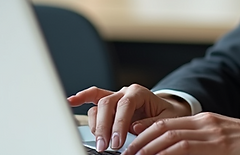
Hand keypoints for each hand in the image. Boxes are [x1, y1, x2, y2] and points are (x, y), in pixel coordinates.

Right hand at [68, 85, 191, 150]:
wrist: (167, 109)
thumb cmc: (167, 114)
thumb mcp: (167, 119)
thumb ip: (152, 123)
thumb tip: (135, 127)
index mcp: (139, 93)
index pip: (125, 105)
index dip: (119, 124)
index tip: (117, 142)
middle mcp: (125, 92)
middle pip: (107, 104)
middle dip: (104, 127)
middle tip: (105, 146)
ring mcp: (115, 96)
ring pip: (98, 105)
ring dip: (95, 125)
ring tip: (99, 142)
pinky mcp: (108, 104)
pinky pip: (93, 98)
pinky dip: (82, 99)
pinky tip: (71, 102)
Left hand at [123, 112, 239, 154]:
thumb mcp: (225, 140)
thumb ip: (203, 144)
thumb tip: (179, 151)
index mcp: (206, 120)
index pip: (167, 122)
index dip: (145, 132)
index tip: (130, 141)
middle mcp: (206, 122)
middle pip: (164, 127)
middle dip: (140, 141)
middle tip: (124, 153)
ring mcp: (212, 132)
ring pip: (170, 136)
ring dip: (147, 148)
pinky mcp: (219, 144)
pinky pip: (185, 148)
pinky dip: (167, 153)